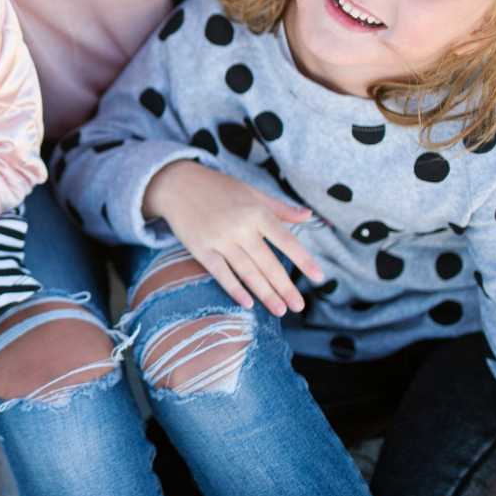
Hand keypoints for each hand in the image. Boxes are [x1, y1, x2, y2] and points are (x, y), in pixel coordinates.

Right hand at [142, 160, 322, 315]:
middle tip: (299, 307)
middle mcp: (240, 227)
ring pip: (247, 271)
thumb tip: (309, 216)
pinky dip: (234, 288)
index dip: (303, 260)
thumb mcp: (251, 192)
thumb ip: (279, 208)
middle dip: (285, 287)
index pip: (286, 240)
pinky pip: (220, 273)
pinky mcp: (201, 248)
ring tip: (280, 311)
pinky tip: (248, 303)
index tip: (318, 278)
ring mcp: (219, 239)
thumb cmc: (217, 187)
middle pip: (267, 263)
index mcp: (256, 212)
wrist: (176, 184)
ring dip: (265, 293)